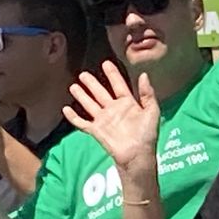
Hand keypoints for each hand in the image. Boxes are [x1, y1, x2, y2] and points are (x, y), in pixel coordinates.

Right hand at [65, 62, 159, 180]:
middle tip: (83, 73)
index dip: (113, 74)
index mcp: (128, 103)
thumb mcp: (152, 111)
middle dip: (92, 83)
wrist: (137, 156)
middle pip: (100, 93)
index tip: (106, 63)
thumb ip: (147, 93)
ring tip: (73, 86)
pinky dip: (73, 117)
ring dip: (82, 96)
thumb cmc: (147, 135)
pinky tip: (66, 109)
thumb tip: (143, 74)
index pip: (118, 85)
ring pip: (89, 104)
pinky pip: (82, 122)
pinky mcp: (96, 131)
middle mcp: (114, 109)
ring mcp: (104, 120)